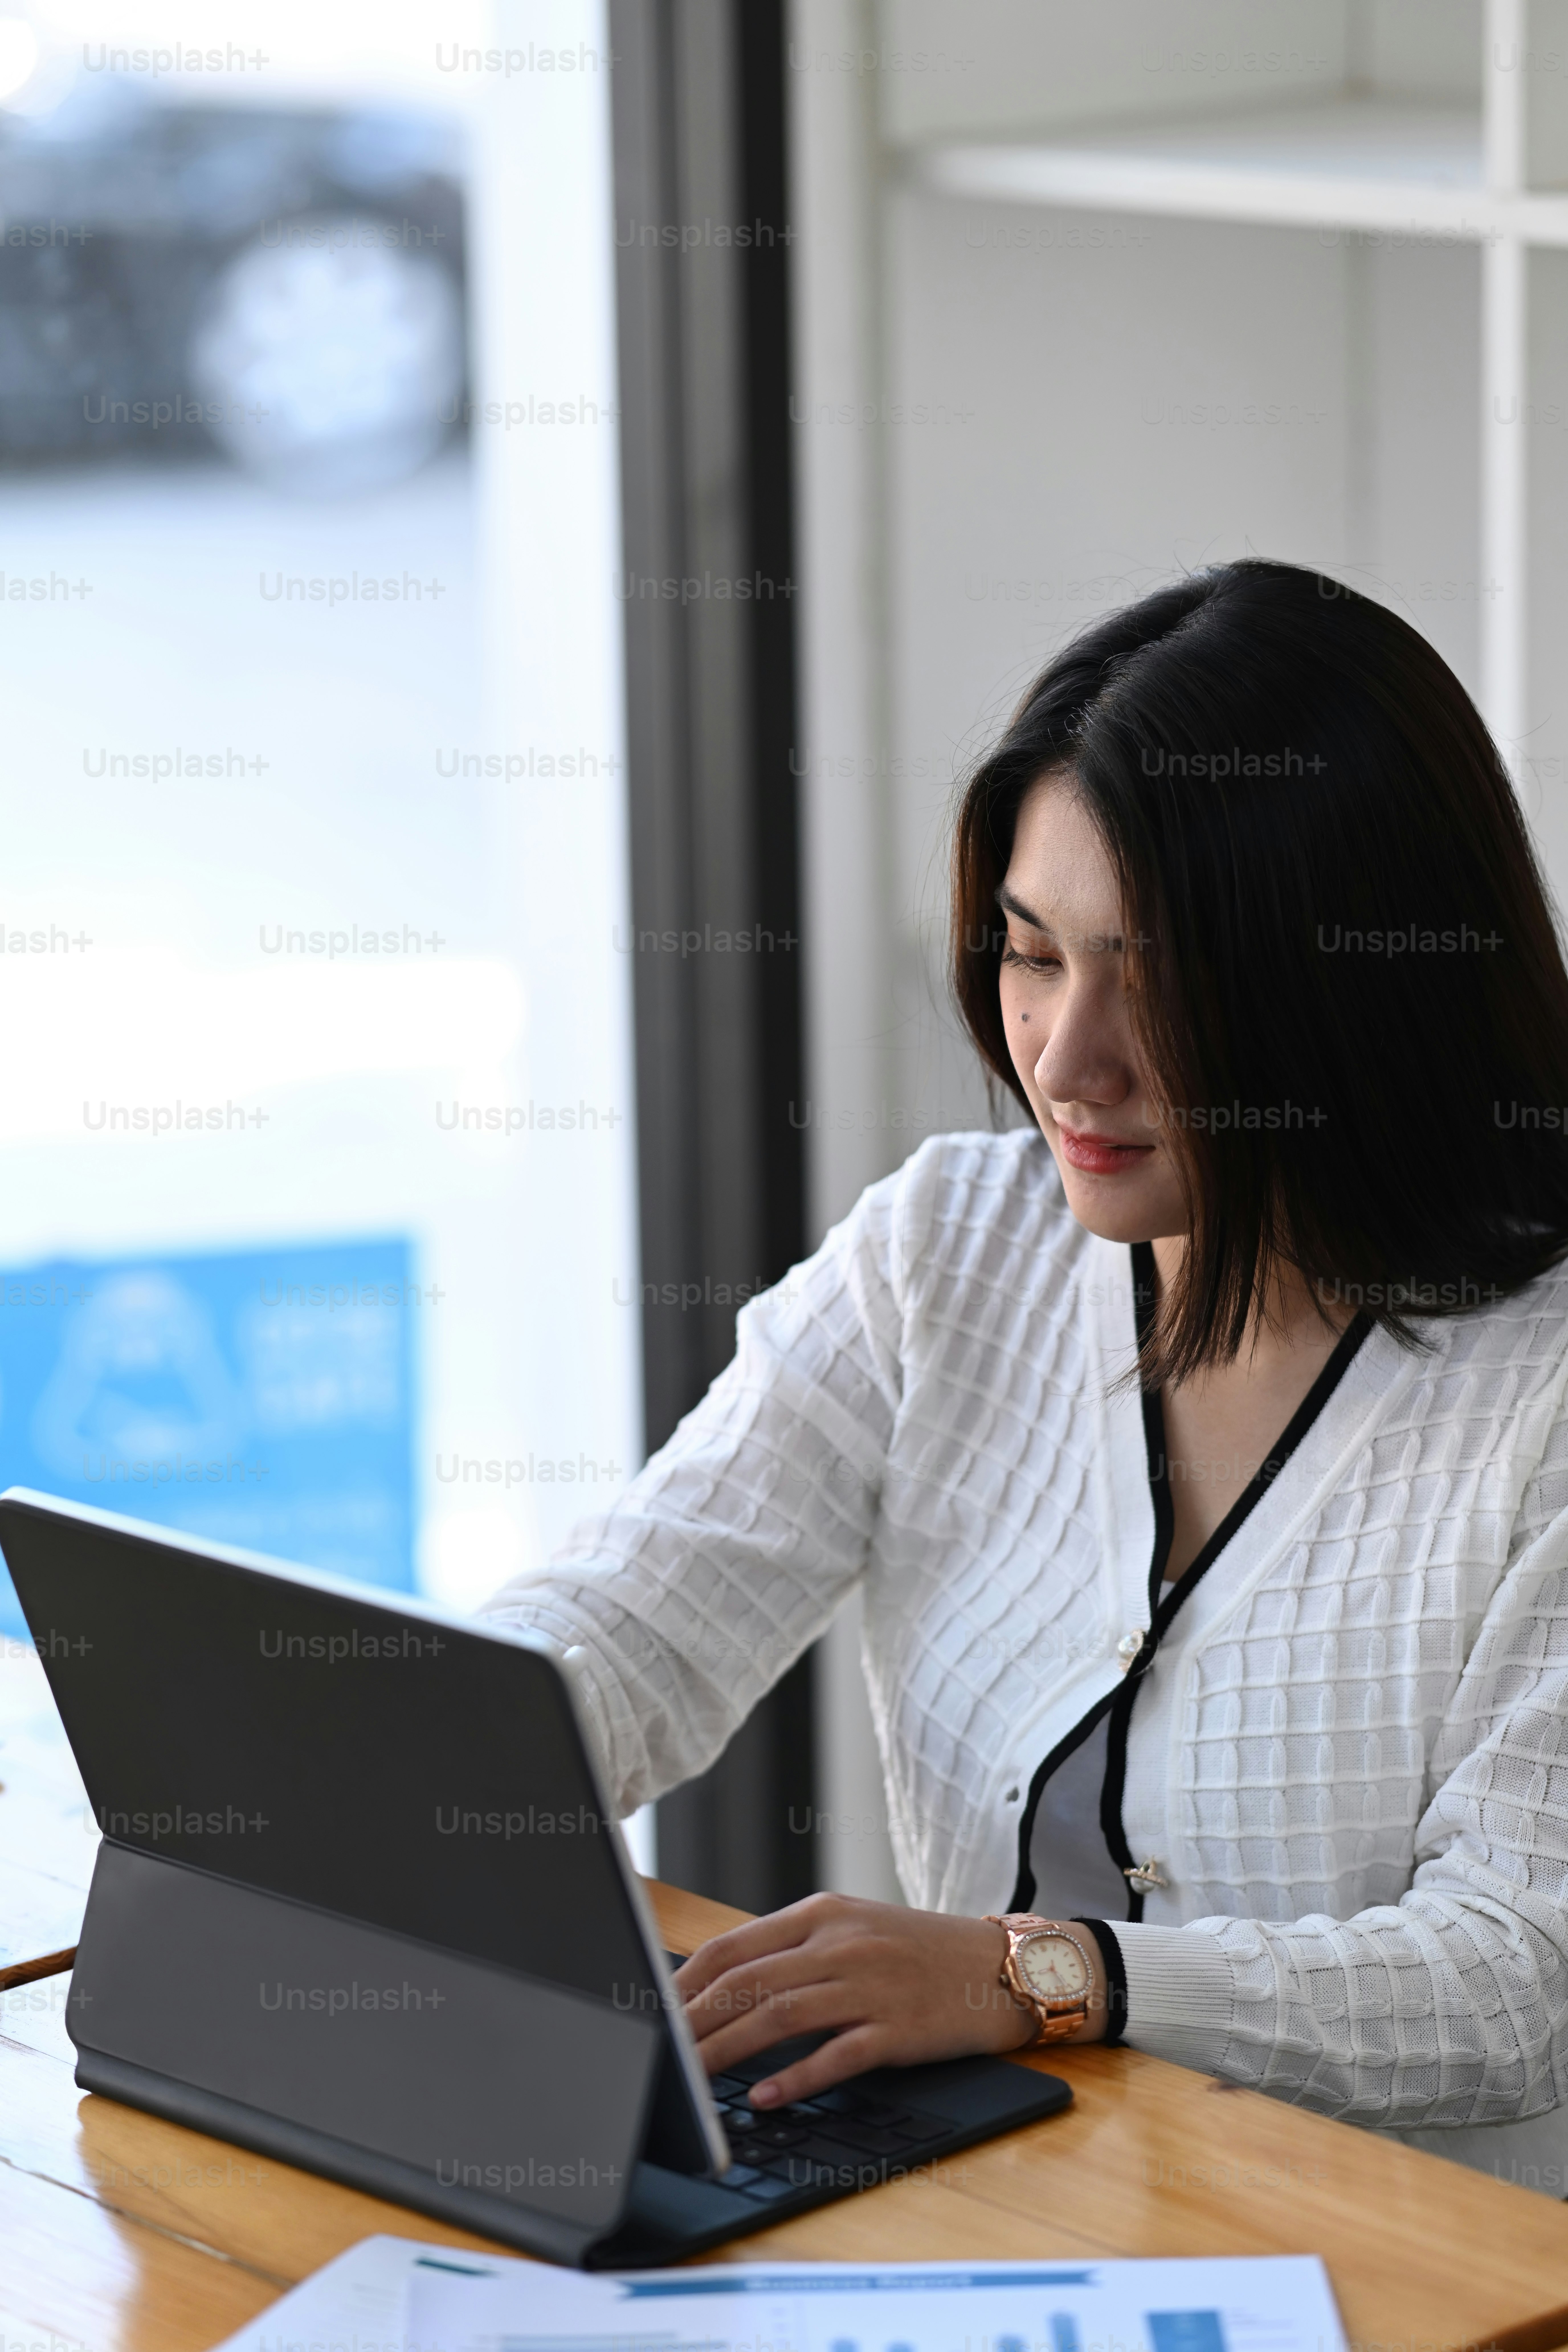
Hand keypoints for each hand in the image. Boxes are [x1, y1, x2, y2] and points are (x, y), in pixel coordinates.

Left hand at [671, 1892, 1105, 2110]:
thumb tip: (723, 1986)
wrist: (1004, 1966)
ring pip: (779, 2016)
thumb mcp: (852, 1931)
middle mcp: (841, 1943)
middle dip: (691, 2022)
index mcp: (821, 1914)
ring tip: (688, 2079)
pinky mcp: (899, 2028)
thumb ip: (793, 1952)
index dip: (685, 1980)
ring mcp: (870, 1985)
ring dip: (727, 2050)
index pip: (733, 1947)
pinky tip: (765, 2098)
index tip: (651, 2010)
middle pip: (747, 1983)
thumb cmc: (920, 1952)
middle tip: (653, 2051)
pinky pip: (837, 2054)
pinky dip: (796, 2077)